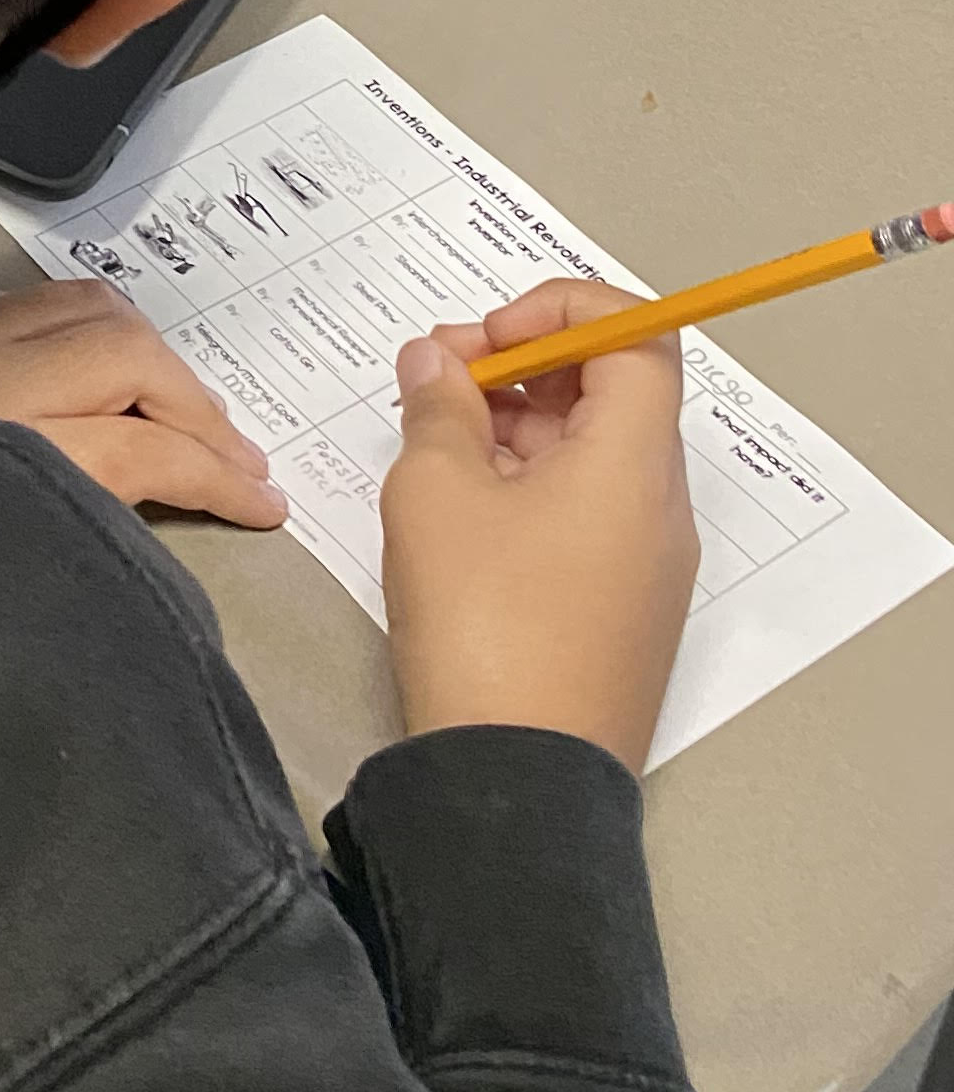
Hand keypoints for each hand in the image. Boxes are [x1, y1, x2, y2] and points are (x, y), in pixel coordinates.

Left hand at [0, 280, 286, 527]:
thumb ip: (83, 514)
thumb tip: (169, 500)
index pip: (138, 450)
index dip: (214, 478)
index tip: (266, 504)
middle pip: (126, 357)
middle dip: (196, 409)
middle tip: (241, 458)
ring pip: (92, 310)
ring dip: (158, 356)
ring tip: (194, 408)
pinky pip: (48, 298)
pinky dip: (102, 324)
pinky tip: (121, 354)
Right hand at [380, 283, 697, 771]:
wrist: (517, 783)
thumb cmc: (484, 620)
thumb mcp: (435, 491)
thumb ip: (437, 406)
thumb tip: (438, 362)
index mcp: (634, 464)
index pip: (637, 335)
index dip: (562, 308)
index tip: (486, 336)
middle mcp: (659, 508)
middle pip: (613, 391)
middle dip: (523, 363)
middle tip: (436, 376)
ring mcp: (646, 567)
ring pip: (593, 453)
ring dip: (518, 422)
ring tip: (432, 437)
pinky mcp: (620, 612)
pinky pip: (586, 511)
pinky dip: (528, 480)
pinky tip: (459, 504)